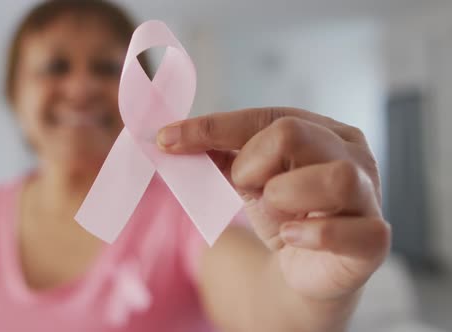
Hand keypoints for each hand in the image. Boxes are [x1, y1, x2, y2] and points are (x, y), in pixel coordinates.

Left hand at [157, 107, 390, 299]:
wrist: (305, 270)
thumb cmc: (284, 215)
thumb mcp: (248, 179)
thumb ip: (219, 156)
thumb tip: (171, 137)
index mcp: (323, 130)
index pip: (265, 116)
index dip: (211, 128)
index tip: (166, 139)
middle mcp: (353, 153)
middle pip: (294, 133)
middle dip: (253, 164)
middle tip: (249, 188)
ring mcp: (369, 195)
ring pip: (334, 176)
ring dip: (285, 194)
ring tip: (277, 209)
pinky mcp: (373, 239)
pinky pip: (350, 231)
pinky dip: (311, 234)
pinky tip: (292, 238)